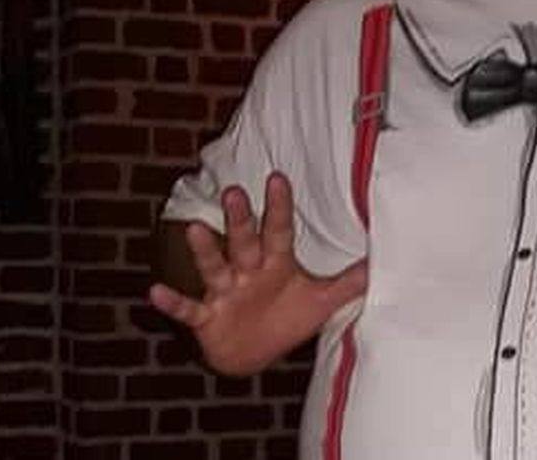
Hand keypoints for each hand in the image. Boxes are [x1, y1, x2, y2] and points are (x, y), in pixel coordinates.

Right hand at [149, 172, 367, 376]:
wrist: (254, 357)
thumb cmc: (287, 319)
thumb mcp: (322, 301)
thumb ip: (350, 281)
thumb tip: (382, 261)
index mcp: (275, 262)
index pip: (279, 230)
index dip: (279, 206)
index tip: (278, 178)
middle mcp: (247, 271)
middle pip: (244, 240)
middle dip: (240, 219)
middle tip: (235, 192)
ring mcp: (225, 293)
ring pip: (214, 267)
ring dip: (204, 250)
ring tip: (194, 229)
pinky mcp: (207, 318)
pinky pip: (188, 310)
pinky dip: (172, 303)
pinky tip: (154, 291)